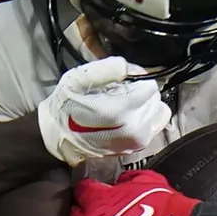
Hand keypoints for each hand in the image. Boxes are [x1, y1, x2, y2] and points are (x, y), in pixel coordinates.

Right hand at [38, 57, 170, 165]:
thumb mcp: (77, 78)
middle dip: (140, 91)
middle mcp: (134, 128)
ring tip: (124, 105)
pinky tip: (128, 116)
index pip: (149, 85)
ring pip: (159, 110)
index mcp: (120, 110)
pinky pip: (156, 125)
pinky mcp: (137, 147)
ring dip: (145, 104)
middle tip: (118, 93)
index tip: (121, 80)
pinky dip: (146, 117)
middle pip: (154, 98)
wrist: (58, 137)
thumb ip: (107, 68)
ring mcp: (138, 140)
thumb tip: (132, 68)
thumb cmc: (66, 106)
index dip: (135, 78)